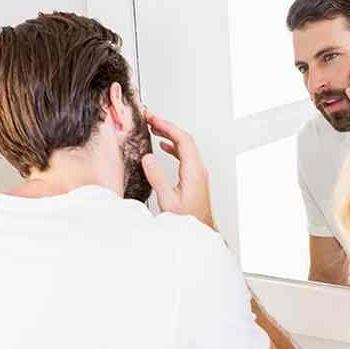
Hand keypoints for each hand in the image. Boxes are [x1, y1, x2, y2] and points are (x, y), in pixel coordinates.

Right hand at [141, 110, 215, 229]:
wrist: (201, 230)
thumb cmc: (188, 220)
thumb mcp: (168, 201)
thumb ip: (157, 179)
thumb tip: (148, 158)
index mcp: (194, 171)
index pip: (183, 140)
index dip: (167, 126)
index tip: (153, 119)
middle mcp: (199, 169)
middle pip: (185, 139)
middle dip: (167, 126)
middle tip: (151, 119)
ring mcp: (198, 172)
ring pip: (186, 146)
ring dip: (170, 135)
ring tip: (154, 128)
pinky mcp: (195, 177)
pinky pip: (186, 155)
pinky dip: (174, 147)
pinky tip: (164, 147)